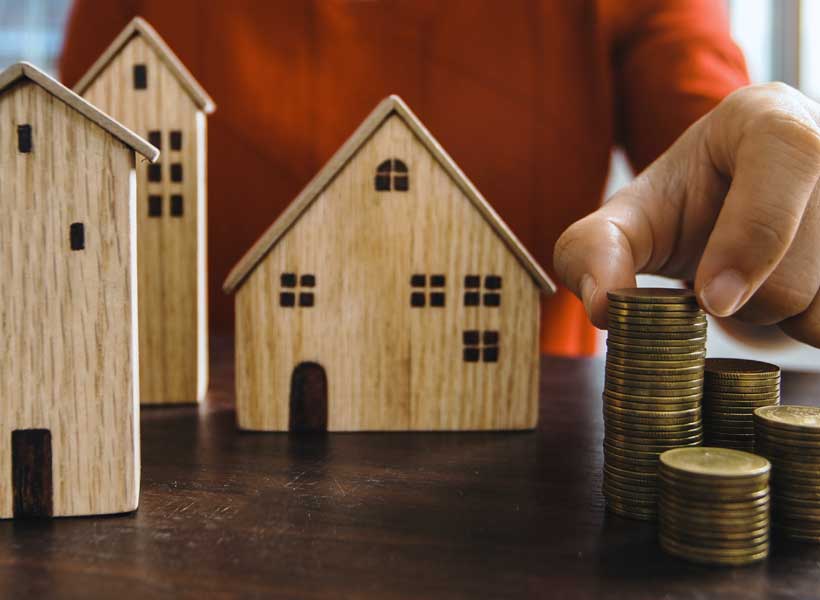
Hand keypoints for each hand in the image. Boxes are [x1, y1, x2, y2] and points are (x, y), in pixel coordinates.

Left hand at [553, 83, 819, 346]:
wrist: (734, 209)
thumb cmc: (683, 208)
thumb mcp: (629, 219)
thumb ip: (595, 250)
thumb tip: (604, 306)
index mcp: (769, 117)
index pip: (791, 156)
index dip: (752, 237)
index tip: (711, 299)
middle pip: (804, 269)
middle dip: (750, 301)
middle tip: (724, 281)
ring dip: (788, 317)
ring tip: (764, 277)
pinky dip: (814, 323)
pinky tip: (796, 290)